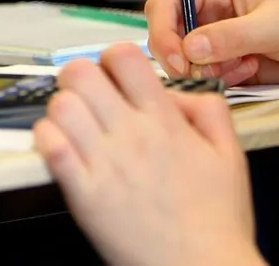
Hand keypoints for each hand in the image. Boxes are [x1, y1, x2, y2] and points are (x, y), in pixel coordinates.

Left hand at [35, 44, 262, 265]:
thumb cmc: (215, 221)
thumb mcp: (230, 154)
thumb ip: (207, 109)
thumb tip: (176, 92)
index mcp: (163, 122)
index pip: (122, 56)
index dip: (113, 58)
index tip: (115, 74)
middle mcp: (130, 136)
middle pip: (80, 73)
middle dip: (79, 76)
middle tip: (88, 94)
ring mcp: (104, 164)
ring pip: (60, 105)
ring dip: (63, 107)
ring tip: (75, 123)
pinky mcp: (84, 194)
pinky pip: (49, 147)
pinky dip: (48, 139)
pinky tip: (63, 147)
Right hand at [146, 0, 278, 83]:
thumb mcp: (272, 25)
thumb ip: (227, 38)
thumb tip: (188, 48)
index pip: (167, 5)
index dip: (162, 31)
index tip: (177, 59)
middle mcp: (214, 13)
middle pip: (172, 35)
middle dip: (182, 57)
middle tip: (204, 73)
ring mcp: (225, 41)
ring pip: (191, 61)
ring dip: (208, 71)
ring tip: (243, 68)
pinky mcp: (238, 65)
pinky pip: (213, 77)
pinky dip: (224, 80)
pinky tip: (252, 73)